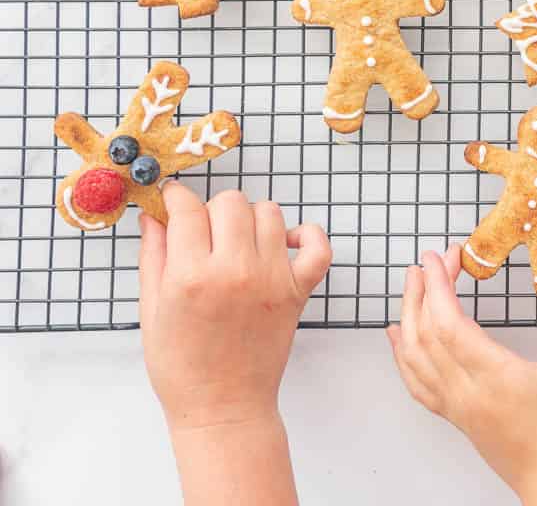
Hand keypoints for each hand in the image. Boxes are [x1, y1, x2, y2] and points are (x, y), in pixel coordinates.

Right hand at [139, 182, 331, 431]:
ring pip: (269, 212)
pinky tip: (285, 246)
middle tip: (205, 234)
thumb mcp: (152, 311)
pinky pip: (317, 243)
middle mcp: (235, 270)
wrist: (223, 406)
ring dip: (252, 220)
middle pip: (231, 201)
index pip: (188, 208)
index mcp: (191, 277)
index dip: (176, 198)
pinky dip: (306, 236)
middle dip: (213, 210)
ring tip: (238, 244)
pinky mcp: (299, 289)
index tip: (174, 201)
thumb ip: (153, 256)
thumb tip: (154, 214)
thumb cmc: (182, 366)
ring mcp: (272, 278)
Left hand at [388, 248, 536, 505]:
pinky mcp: (459, 419)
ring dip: (409, 317)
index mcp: (495, 379)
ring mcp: (459, 409)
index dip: (439, 286)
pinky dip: (403, 356)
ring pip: (415, 359)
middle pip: (426, 336)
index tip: (439, 257)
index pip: (449, 324)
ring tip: (413, 286)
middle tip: (430, 261)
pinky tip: (400, 338)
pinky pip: (418, 384)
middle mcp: (468, 395)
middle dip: (422, 292)